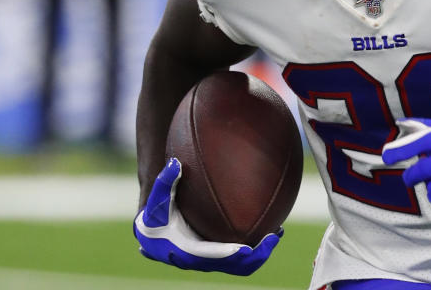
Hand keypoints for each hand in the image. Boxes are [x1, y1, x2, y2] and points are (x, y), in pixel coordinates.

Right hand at [133, 158, 280, 274]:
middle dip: (253, 255)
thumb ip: (165, 182)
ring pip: (240, 265)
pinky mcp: (218, 255)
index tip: (246, 248)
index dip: (228, 255)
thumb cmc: (156, 212)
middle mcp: (199, 261)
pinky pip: (241, 257)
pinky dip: (255, 248)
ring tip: (276, 234)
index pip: (209, 257)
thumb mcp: (158, 198)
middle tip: (272, 237)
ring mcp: (210, 260)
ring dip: (259, 254)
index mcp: (183, 252)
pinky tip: (269, 228)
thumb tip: (174, 164)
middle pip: (231, 266)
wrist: (154, 229)